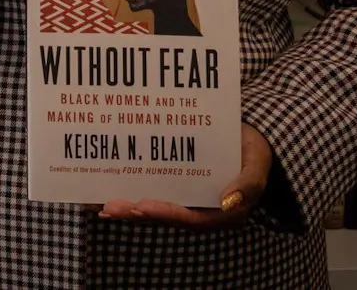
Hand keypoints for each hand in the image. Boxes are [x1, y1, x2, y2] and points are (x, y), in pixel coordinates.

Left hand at [96, 124, 271, 230]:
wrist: (249, 138)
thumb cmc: (254, 150)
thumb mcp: (257, 164)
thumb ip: (248, 183)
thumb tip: (229, 201)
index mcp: (222, 211)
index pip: (190, 217)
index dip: (165, 213)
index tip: (142, 206)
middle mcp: (200, 211)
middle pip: (164, 216)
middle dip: (136, 212)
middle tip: (109, 207)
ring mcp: (186, 201)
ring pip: (153, 208)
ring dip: (127, 208)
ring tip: (99, 204)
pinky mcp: (175, 189)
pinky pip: (150, 193)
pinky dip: (129, 194)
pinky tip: (103, 193)